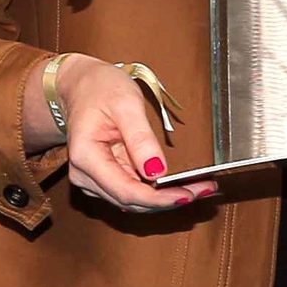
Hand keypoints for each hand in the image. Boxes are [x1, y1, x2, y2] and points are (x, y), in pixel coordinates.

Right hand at [57, 56, 216, 211]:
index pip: (126, 191)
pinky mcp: (106, 178)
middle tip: (205, 189)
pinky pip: (134, 191)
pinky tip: (181, 184)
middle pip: (132, 201)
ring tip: (201, 188)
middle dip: (170, 200)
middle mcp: (86, 176)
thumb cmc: (100, 88)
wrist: (82, 85)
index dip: (159, 199)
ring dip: (167, 198)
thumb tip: (156, 171)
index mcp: (86, 157)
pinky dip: (158, 191)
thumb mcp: (125, 104)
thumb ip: (141, 138)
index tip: (188, 195)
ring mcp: (94, 179)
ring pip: (135, 201)